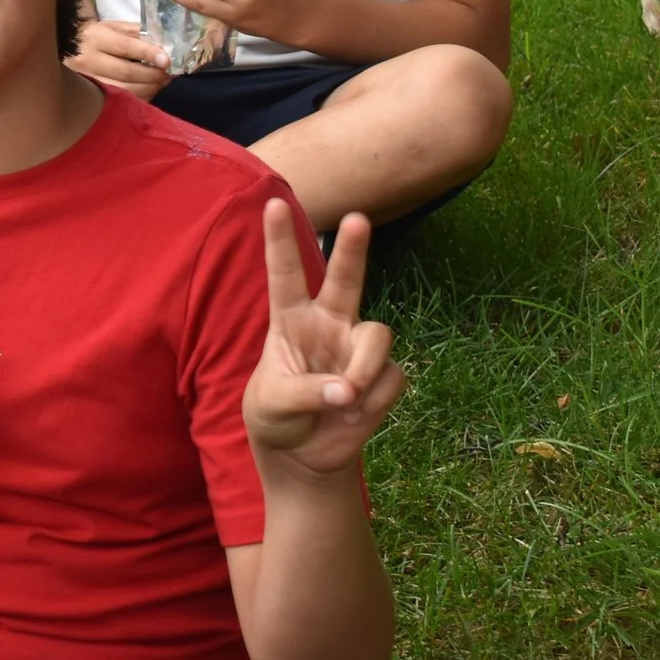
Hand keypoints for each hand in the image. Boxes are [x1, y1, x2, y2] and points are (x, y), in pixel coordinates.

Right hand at [67, 18, 171, 98]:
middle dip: (152, 74)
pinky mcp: (92, 94)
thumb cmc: (97, 36)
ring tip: (161, 81)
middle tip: (167, 73)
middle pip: (125, 72)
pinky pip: (121, 101)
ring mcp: (89, 80)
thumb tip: (164, 43)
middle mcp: (89, 60)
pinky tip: (149, 89)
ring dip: (149, 88)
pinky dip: (140, 96)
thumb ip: (137, 32)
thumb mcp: (114, 26)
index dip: (147, 54)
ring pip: (124, 90)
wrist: (66, 48)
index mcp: (96, 38)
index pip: (125, 47)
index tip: (166, 59)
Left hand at [244, 202, 405, 476]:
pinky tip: (352, 416)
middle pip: (346, 279)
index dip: (279, 240)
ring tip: (343, 401)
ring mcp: (357, 348)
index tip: (272, 203)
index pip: (284, 274)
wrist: (303, 456)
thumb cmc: (276, 417)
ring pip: (377, 337)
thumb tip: (345, 390)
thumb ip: (303, 392)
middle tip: (358, 219)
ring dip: (363, 370)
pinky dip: (372, 403)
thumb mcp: (271, 404)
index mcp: (289, 320)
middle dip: (353, 250)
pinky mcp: (383, 376)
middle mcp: (328, 324)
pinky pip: (389, 379)